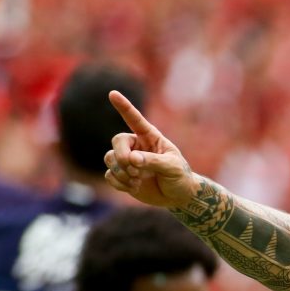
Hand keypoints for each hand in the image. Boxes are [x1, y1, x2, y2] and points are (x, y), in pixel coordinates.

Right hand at [104, 91, 198, 207]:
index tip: (113, 93)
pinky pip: (109, 175)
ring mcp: (128, 161)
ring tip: (137, 179)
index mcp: (150, 137)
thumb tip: (132, 159)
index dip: (124, 107)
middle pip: (117, 141)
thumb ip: (153, 161)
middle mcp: (136, 146)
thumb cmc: (179, 177)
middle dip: (121, 155)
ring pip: (110, 159)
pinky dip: (119, 182)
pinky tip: (134, 187)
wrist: (178, 196)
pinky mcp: (122, 176)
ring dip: (121, 171)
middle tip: (133, 168)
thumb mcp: (172, 167)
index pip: (135, 119)